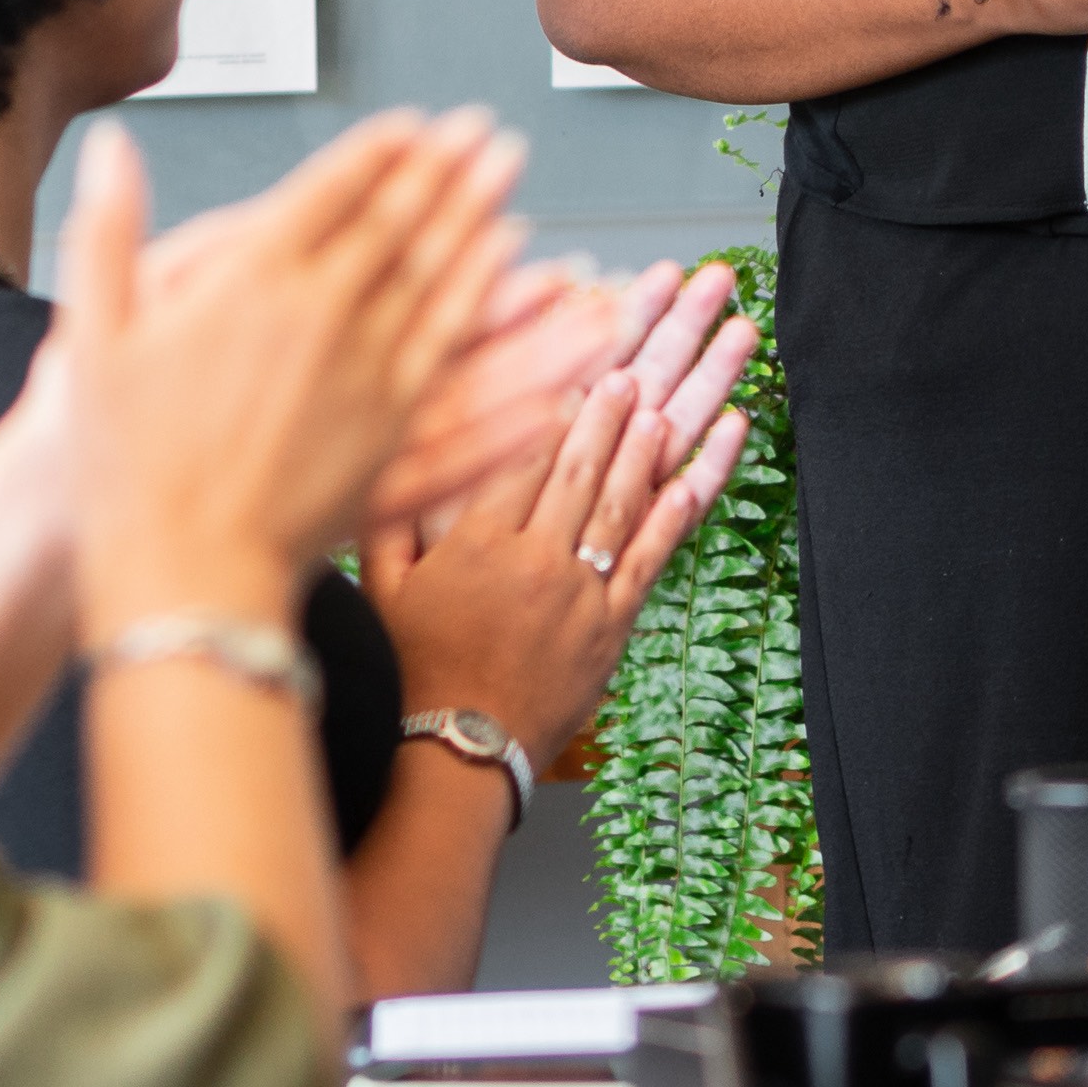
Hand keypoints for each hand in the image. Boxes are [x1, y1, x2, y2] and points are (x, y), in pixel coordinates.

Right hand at [54, 109, 533, 639]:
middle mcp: (324, 320)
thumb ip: (108, 231)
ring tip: (518, 189)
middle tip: (487, 133)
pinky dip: (500, 331)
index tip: (416, 122)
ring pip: (444, 288)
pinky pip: (462, 368)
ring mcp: (368, 381)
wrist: (167, 566)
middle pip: (401, 229)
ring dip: (485, 231)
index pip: (332, 194)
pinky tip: (535, 307)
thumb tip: (112, 145)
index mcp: (254, 284)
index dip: (379, 152)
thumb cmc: (118, 460)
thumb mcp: (90, 335)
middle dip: (448, 175)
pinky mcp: (391, 441)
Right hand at [368, 264, 759, 752]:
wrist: (457, 751)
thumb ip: (390, 515)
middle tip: (646, 336)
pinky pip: (657, 552)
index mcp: (476, 540)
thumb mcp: (381, 588)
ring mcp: (581, 588)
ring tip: (680, 377)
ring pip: (625, 493)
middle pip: (583, 456)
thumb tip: (387, 450)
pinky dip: (684, 502)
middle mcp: (534, 555)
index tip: (581, 336)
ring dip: (656, 430)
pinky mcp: (614, 622)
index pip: (524, 447)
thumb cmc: (414, 670)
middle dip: (618, 390)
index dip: (556, 387)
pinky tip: (706, 458)